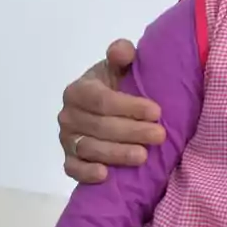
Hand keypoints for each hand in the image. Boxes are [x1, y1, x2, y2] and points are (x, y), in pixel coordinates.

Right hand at [58, 39, 164, 183]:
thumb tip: (123, 51)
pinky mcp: (68, 158)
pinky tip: (105, 175)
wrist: (105, 106)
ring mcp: (67, 138)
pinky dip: (86, 173)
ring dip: (116, 154)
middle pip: (99, 126)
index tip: (157, 112)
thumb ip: (122, 54)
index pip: (102, 100)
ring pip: (89, 148)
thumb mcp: (119, 66)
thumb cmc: (116, 84)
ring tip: (143, 156)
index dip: (129, 106)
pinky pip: (72, 169)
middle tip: (159, 135)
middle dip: (131, 132)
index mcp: (78, 90)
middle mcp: (68, 115)